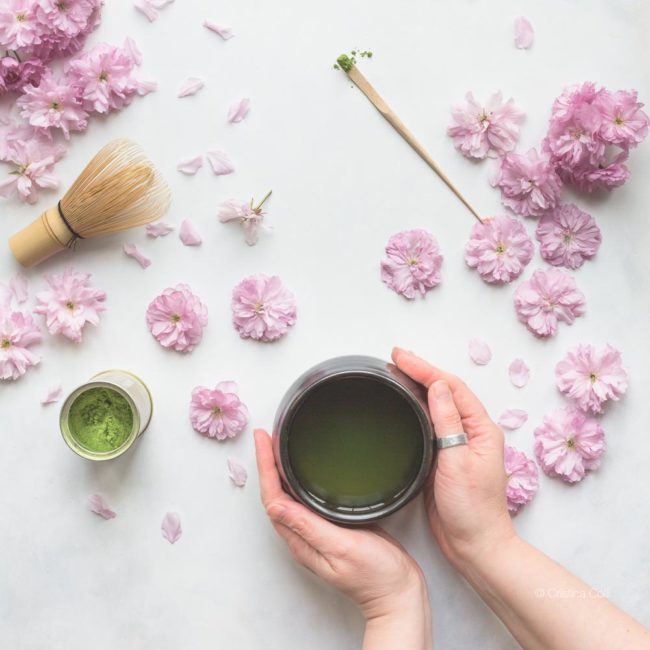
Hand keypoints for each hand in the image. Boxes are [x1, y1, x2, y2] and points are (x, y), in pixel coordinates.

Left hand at [254, 428, 426, 621]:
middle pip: (275, 495)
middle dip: (268, 464)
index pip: (273, 498)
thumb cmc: (375, 576)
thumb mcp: (341, 547)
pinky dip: (298, 480)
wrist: (399, 593)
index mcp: (301, 540)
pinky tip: (303, 470)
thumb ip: (308, 526)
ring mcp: (317, 533)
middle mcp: (304, 536)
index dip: (265, 466)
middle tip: (266, 436)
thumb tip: (275, 505)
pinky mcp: (332, 529)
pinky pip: (307, 500)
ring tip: (277, 446)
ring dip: (280, 470)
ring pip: (289, 496)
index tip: (263, 440)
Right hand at [392, 348, 514, 568]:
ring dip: (418, 386)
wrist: (473, 545)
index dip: (426, 368)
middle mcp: (472, 432)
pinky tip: (404, 404)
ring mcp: (459, 444)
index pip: (452, 388)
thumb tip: (439, 386)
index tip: (402, 356)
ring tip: (397, 372)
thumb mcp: (458, 462)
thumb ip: (449, 423)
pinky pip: (431, 423)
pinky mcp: (445, 456)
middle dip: (421, 370)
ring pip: (438, 405)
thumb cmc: (471, 510)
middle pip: (446, 391)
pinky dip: (416, 408)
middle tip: (396, 357)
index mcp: (482, 429)